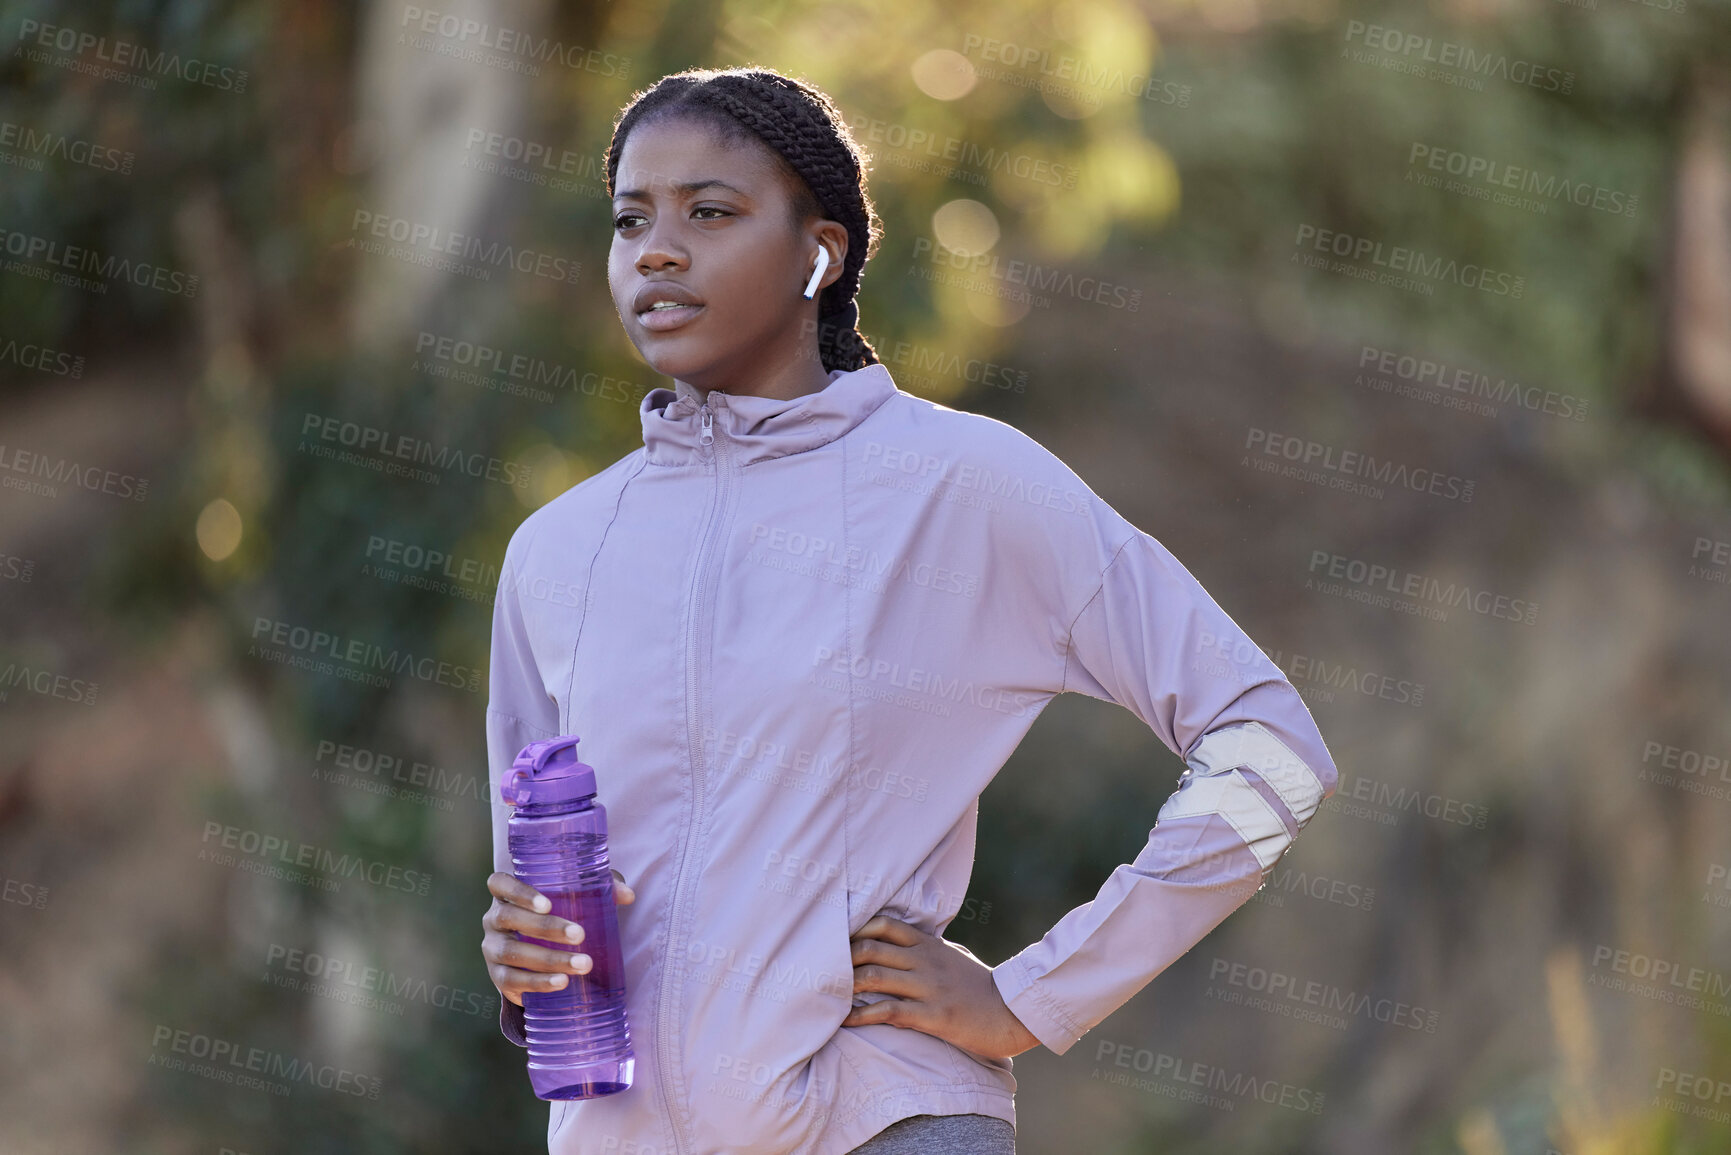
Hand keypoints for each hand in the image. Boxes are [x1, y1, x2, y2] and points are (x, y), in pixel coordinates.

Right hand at [482, 869, 634, 1007]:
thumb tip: (628, 895)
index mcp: (506, 894)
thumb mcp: (578, 897)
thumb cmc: (560, 914)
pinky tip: (562, 982)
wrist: (539, 956)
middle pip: (509, 918)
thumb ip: (601, 889)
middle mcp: (493, 919)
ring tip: (582, 964)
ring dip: (548, 959)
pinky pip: (511, 981)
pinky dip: (537, 983)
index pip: (499, 884)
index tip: (548, 904)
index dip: (519, 892)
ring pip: (512, 952)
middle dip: (546, 928)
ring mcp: (492, 949)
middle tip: (579, 935)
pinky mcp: (498, 977)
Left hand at [843, 914, 1040, 1059]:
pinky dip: (861, 1016)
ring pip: (874, 976)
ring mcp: (928, 987)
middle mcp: (925, 961)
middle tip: (821, 969)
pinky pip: (888, 1011)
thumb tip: (911, 942)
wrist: (1012, 1013)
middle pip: (871, 947)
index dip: (857, 929)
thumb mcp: (955, 957)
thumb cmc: (982, 987)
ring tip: (825, 994)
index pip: (885, 924)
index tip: (837, 942)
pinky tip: (844, 1021)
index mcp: (929, 945)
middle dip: (842, 957)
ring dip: (845, 985)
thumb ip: (931, 948)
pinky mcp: (932, 1015)